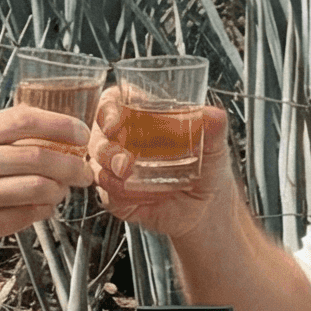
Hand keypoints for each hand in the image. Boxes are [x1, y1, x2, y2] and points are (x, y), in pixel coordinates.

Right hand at [0, 109, 92, 271]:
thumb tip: (45, 130)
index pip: (24, 119)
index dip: (61, 125)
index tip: (81, 132)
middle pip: (39, 156)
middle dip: (72, 163)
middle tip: (85, 169)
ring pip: (38, 188)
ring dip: (61, 189)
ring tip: (65, 189)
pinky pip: (27, 215)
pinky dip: (44, 210)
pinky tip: (44, 206)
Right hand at [88, 88, 230, 236]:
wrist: (208, 208)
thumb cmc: (207, 167)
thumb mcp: (214, 145)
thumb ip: (214, 128)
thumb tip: (215, 115)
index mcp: (141, 116)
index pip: (112, 102)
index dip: (107, 110)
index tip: (114, 124)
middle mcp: (124, 140)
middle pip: (97, 134)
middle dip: (106, 149)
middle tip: (124, 163)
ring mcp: (116, 168)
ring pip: (96, 165)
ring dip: (112, 173)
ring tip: (131, 177)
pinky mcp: (116, 196)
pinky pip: (106, 193)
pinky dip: (121, 195)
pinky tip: (144, 196)